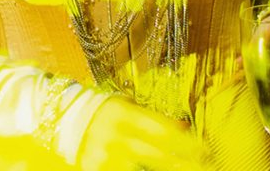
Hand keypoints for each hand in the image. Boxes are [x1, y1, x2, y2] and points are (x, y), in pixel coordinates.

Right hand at [77, 95, 208, 170]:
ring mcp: (105, 156)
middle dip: (179, 162)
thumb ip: (150, 117)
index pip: (159, 128)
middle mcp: (115, 134)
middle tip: (200, 166)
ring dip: (162, 170)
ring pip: (139, 169)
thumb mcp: (126, 105)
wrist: (67, 118)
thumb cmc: (105, 109)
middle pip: (154, 154)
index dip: (182, 140)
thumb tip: (184, 126)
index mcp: (123, 113)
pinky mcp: (95, 170)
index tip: (201, 148)